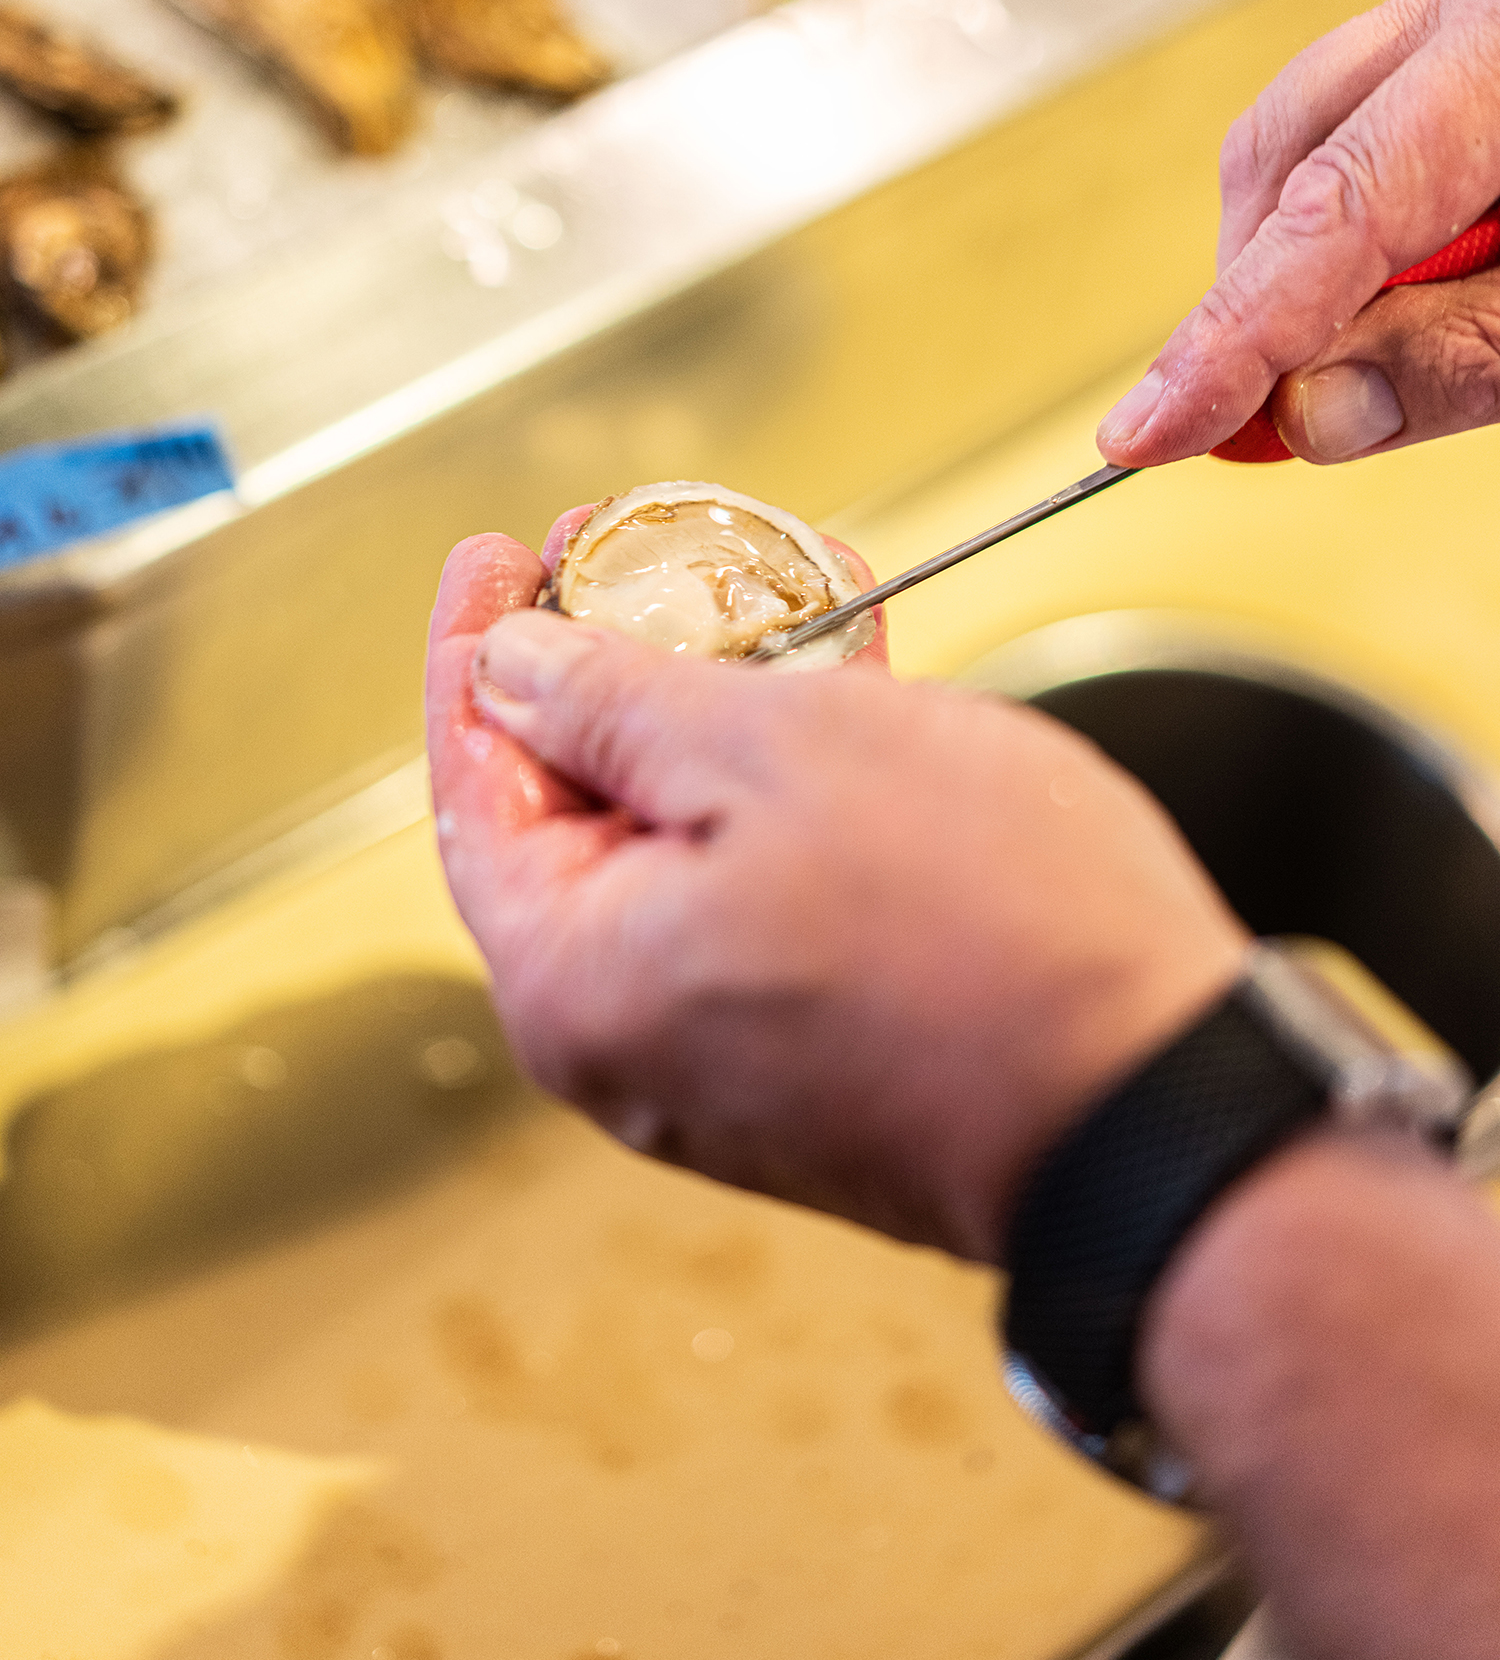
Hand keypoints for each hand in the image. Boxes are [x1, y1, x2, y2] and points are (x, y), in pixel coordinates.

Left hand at [426, 524, 1243, 1259]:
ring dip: (715, 712)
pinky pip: (758, 892)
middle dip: (610, 663)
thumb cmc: (989, 938)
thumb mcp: (782, 752)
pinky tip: (837, 689)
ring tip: (766, 593)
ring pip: (680, 844)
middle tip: (639, 549)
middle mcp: (624, 1041)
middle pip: (573, 814)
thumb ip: (617, 703)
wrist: (1160, 1109)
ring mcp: (720, 1058)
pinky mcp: (812, 1053)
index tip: (499, 550)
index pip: (474, 782)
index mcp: (574, 978)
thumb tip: (512, 671)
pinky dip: (782, 789)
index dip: (479, 643)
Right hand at [1097, 0, 1499, 465]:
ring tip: (1349, 357)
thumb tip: (1314, 414)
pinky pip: (1360, 124)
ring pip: (1303, 138)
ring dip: (1301, 266)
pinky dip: (1351, 227)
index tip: (1151, 430)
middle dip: (1259, 298)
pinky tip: (1378, 290)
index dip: (1232, 337)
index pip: (1331, 208)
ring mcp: (1466, 3)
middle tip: (1269, 417)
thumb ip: (1460, 356)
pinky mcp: (1464, 32)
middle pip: (1284, 154)